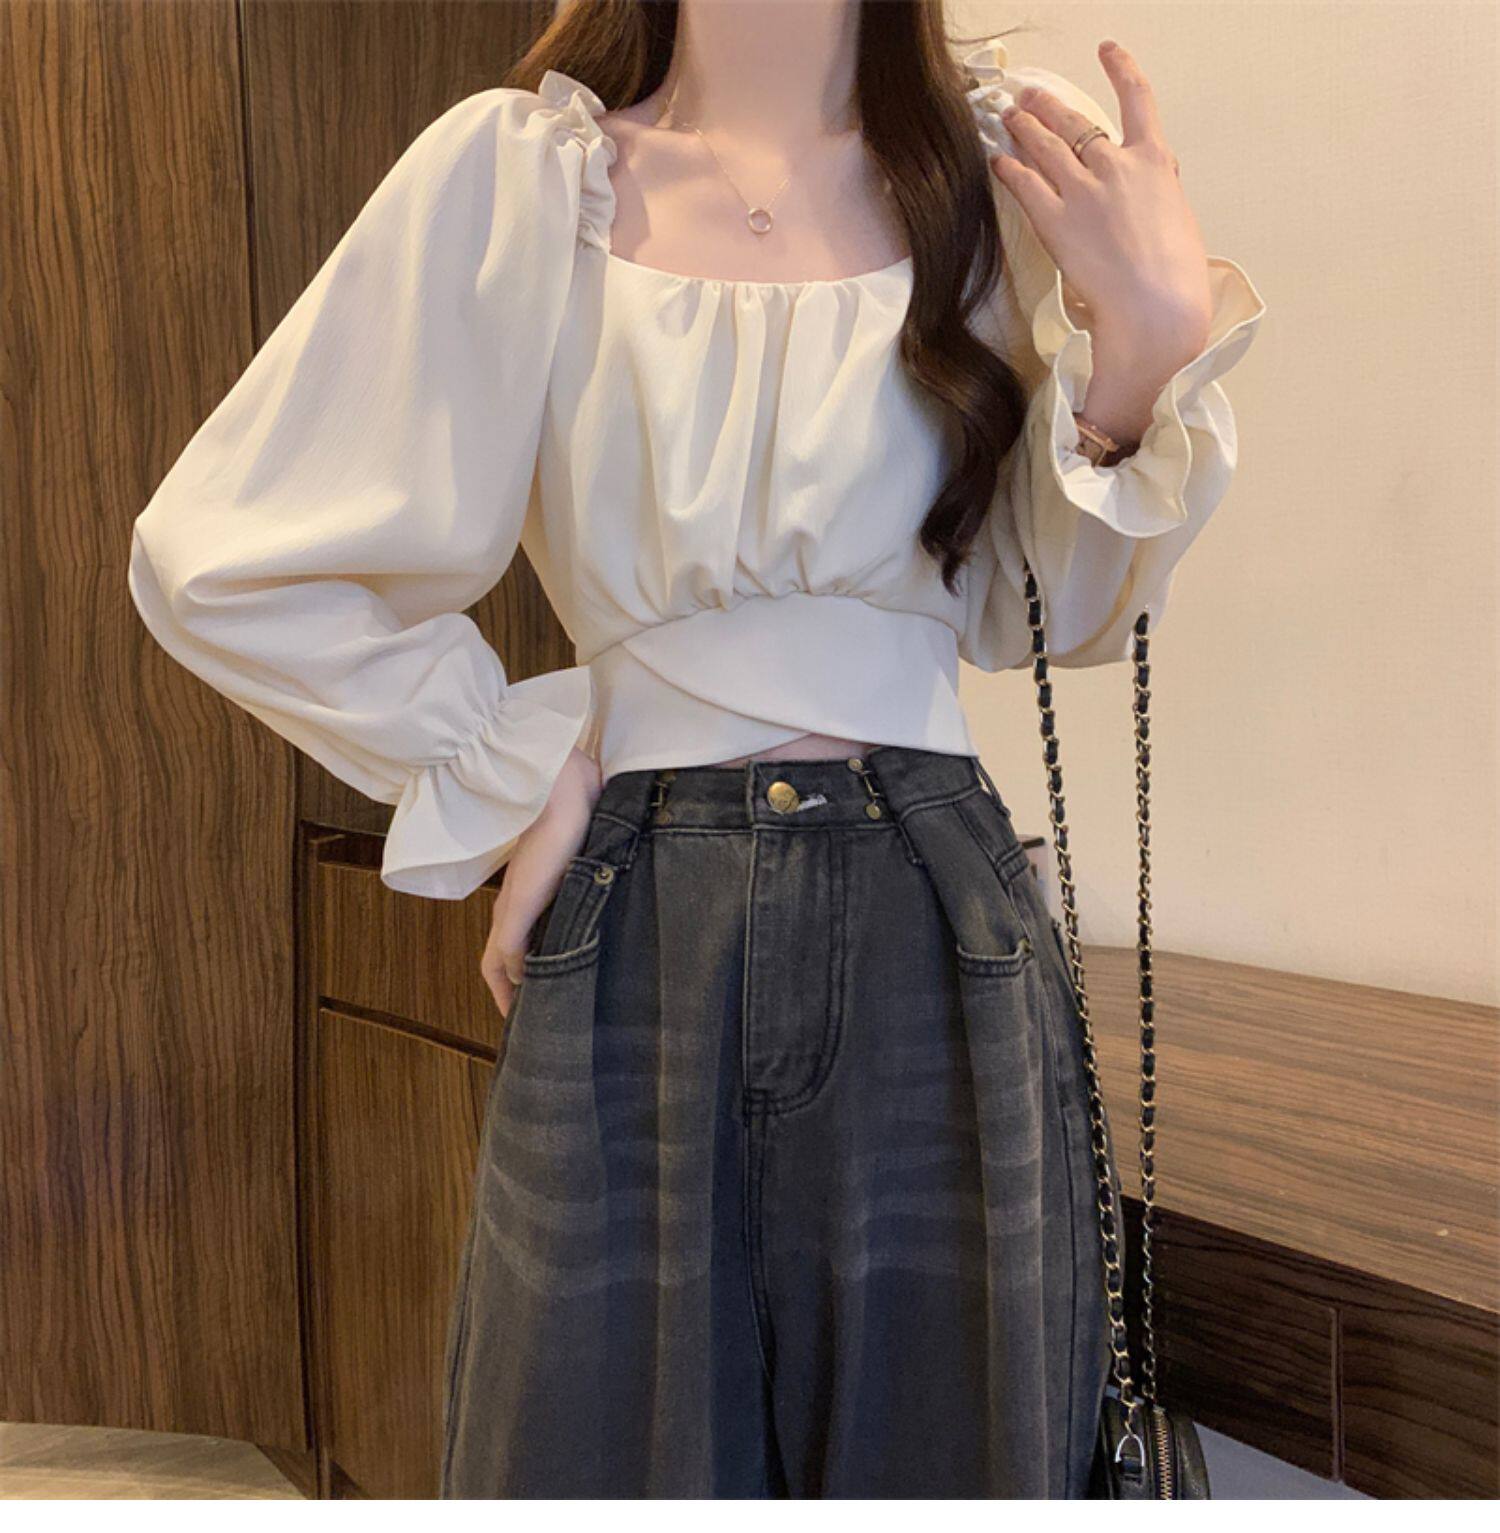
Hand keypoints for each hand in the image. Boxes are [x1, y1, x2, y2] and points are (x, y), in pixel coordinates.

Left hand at [480, 745, 602, 1017]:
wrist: (561, 787)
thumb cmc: (578, 810)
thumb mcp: (587, 854)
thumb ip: (589, 876)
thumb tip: (607, 893)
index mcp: (528, 891)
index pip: (516, 940)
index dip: (525, 969)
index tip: (543, 991)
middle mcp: (513, 904)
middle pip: (501, 960)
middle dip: (516, 990)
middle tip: (535, 1017)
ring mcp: (511, 909)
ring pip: (498, 965)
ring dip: (510, 992)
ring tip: (526, 1018)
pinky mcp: (515, 910)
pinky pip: (502, 959)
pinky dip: (509, 983)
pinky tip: (524, 1001)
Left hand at [986, 40, 1213, 370]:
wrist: (1155, 306)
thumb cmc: (1176, 275)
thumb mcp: (1179, 218)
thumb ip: (1159, 190)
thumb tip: (1153, 180)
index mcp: (1154, 162)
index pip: (1137, 100)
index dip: (1121, 69)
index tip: (1108, 52)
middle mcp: (1115, 167)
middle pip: (1077, 123)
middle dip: (1050, 106)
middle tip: (1030, 97)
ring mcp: (1082, 192)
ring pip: (1047, 146)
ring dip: (1025, 127)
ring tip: (1009, 116)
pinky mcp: (1055, 221)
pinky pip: (1026, 185)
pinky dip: (1010, 169)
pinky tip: (999, 161)